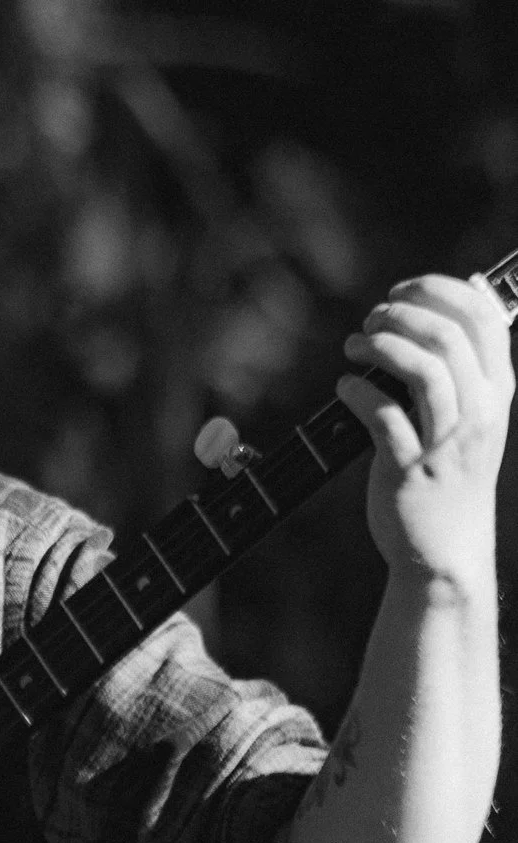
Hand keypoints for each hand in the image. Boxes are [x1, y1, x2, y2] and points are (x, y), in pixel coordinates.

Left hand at [339, 273, 512, 586]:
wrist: (445, 552)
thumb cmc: (451, 477)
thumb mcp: (475, 419)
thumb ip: (466, 367)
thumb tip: (458, 296)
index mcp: (498, 394)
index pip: (485, 319)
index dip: (440, 290)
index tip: (403, 289)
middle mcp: (480, 414)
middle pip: (448, 336)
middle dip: (400, 314)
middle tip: (370, 321)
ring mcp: (447, 443)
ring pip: (423, 369)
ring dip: (378, 346)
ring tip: (353, 348)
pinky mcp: (411, 469)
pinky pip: (383, 415)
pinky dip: (356, 393)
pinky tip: (344, 388)